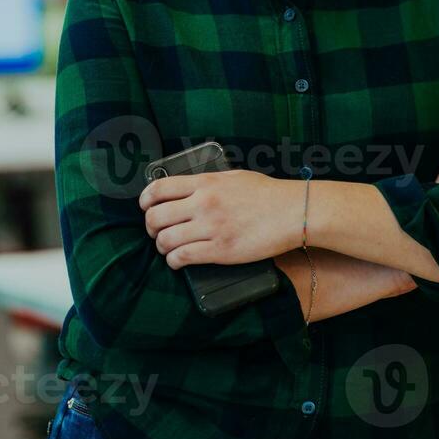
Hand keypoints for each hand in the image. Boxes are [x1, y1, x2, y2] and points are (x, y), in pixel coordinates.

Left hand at [138, 170, 296, 268]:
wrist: (293, 212)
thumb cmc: (266, 193)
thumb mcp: (232, 176)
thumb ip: (206, 181)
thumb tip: (185, 188)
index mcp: (204, 183)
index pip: (158, 189)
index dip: (145, 200)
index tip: (145, 207)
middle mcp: (203, 204)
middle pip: (156, 217)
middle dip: (150, 227)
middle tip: (156, 231)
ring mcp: (211, 228)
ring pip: (166, 240)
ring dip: (161, 246)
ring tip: (167, 248)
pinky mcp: (221, 251)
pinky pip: (183, 258)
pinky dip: (174, 261)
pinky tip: (177, 260)